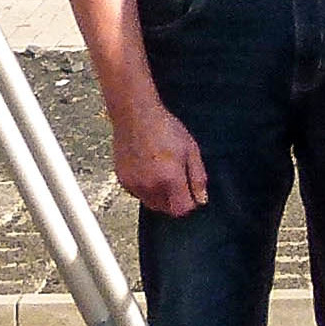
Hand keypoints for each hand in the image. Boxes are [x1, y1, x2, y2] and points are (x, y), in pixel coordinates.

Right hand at [110, 94, 211, 216]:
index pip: (182, 209)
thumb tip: (201, 199)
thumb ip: (198, 178)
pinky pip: (138, 195)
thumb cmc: (164, 128)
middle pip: (166, 209)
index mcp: (170, 179)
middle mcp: (150, 186)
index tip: (191, 192)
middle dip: (175, 200)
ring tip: (162, 173)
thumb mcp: (191, 150)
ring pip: (151, 204)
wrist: (135, 115)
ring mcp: (134, 185)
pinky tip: (149, 171)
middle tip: (178, 179)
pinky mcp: (123, 181)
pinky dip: (145, 189)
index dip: (190, 203)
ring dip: (160, 196)